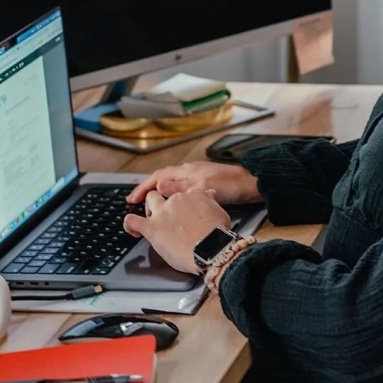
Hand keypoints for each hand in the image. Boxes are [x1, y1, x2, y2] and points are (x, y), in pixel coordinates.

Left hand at [124, 188, 228, 273]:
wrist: (211, 249)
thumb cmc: (218, 235)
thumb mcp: (220, 213)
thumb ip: (211, 202)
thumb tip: (209, 195)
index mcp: (193, 194)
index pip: (184, 191)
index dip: (183, 201)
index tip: (184, 209)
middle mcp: (176, 200)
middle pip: (165, 193)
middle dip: (164, 201)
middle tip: (168, 215)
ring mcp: (162, 212)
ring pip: (150, 200)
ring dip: (150, 208)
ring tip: (153, 220)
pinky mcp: (152, 228)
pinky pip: (133, 221)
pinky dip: (129, 224)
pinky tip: (133, 230)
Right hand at [128, 162, 260, 205]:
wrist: (251, 185)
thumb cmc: (230, 185)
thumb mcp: (200, 187)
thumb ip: (179, 188)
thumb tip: (158, 187)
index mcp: (186, 171)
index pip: (157, 177)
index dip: (142, 188)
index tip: (131, 200)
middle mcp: (190, 172)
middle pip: (163, 181)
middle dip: (149, 192)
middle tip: (138, 205)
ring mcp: (198, 179)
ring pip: (173, 187)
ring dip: (162, 196)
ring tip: (154, 209)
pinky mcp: (206, 188)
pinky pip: (184, 194)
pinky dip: (176, 201)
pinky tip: (178, 210)